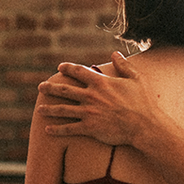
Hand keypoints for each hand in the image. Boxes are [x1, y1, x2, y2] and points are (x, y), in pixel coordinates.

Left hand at [35, 52, 158, 147]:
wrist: (144, 126)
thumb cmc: (143, 102)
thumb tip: (115, 53)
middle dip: (50, 88)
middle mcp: (91, 96)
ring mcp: (88, 112)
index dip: (67, 68)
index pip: (79, 71)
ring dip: (49, 109)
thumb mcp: (136, 79)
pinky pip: (69, 128)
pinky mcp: (89, 128)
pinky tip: (47, 129)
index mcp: (101, 82)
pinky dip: (57, 129)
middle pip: (64, 89)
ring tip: (39, 109)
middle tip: (41, 87)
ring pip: (62, 109)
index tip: (60, 67)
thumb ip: (124, 65)